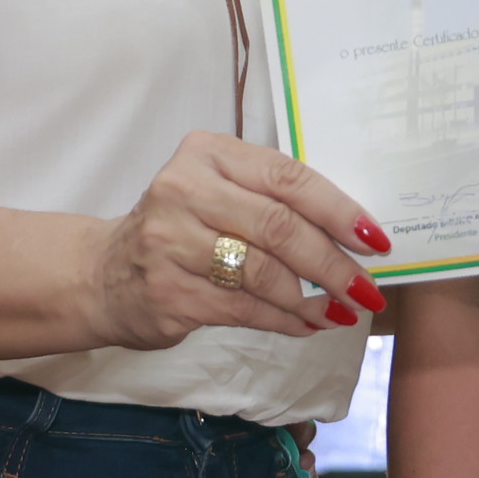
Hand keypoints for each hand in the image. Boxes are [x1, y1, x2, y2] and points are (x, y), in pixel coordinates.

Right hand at [77, 132, 390, 348]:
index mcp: (207, 153)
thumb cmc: (179, 228)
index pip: (287, 178)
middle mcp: (184, 190)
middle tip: (368, 288)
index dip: (338, 210)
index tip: (375, 240)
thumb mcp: (217, 191)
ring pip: (262, 272)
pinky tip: (307, 324)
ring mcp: (171, 242)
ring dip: (311, 297)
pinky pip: (243, 309)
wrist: (103, 274)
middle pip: (278, 226)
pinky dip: (284, 319)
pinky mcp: (169, 292)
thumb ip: (271, 199)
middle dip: (332, 262)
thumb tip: (352, 235)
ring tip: (341, 311)